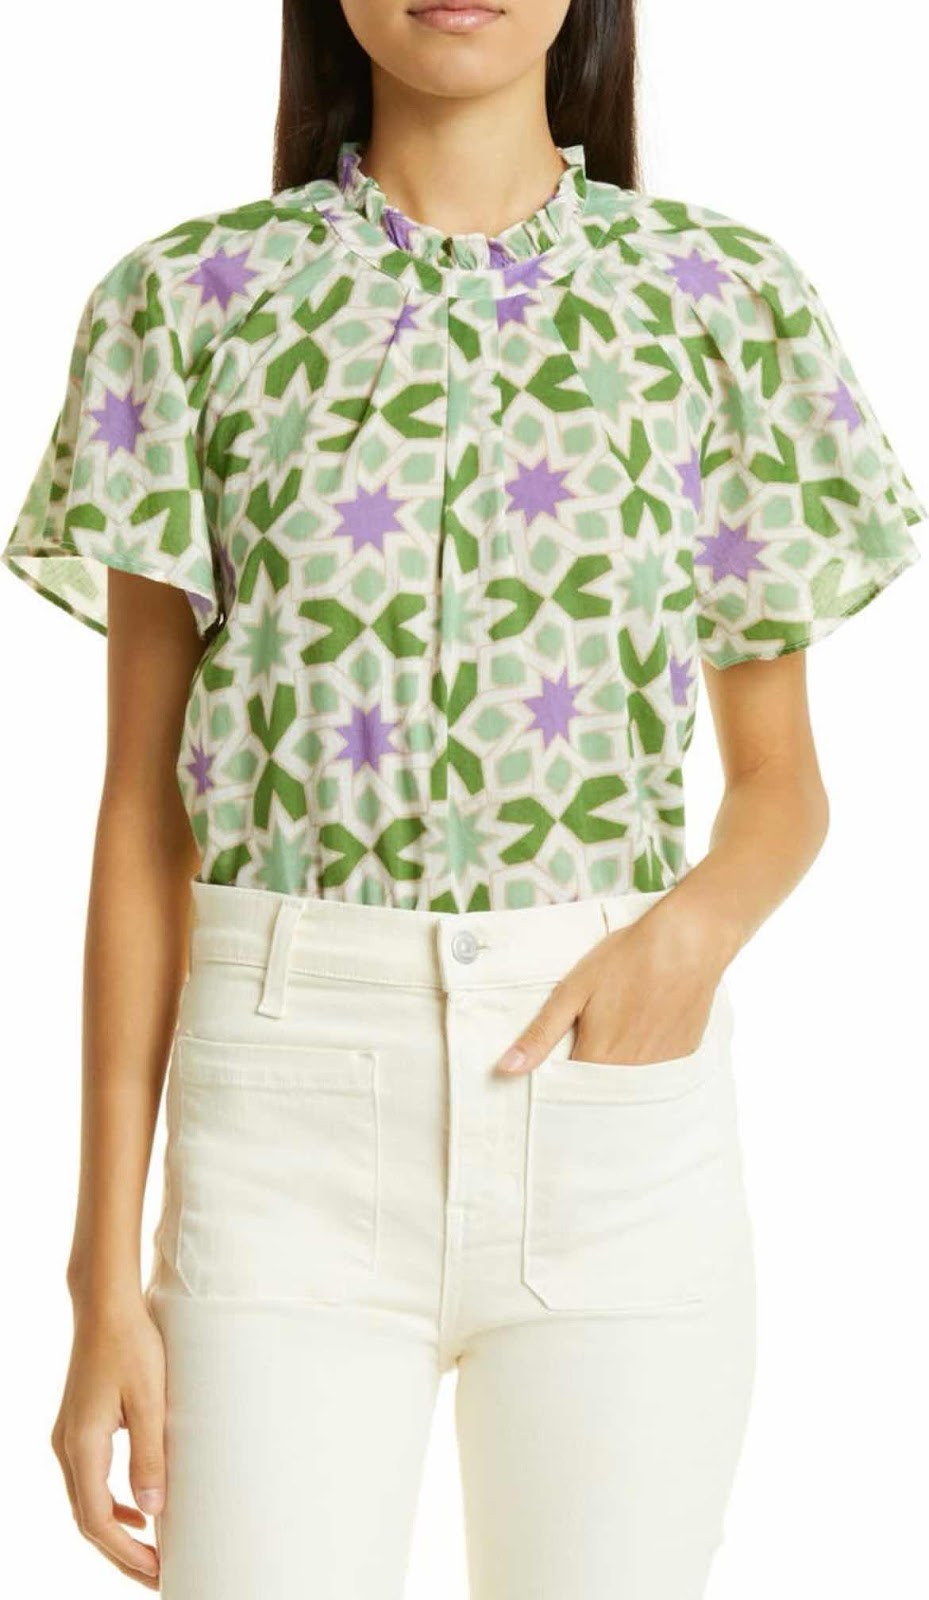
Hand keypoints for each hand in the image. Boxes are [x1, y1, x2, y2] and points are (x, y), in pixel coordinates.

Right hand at [50, 1294, 165, 1586]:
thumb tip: (153, 1513)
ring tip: (150, 1552)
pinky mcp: (79, 1425)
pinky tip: (137, 1508)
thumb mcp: (151, 1400)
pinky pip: (90, 1479)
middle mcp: (67, 1446)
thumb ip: (150, 1456)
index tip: (157, 1572)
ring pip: (87, 1501)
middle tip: (157, 1576)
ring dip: (116, 1530)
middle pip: (88, 1519)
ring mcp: (69, 1436)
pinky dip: (111, 1503)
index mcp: (82, 1446)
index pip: (97, 1520)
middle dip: (121, 1552)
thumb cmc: (132, 1345)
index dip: (126, 1552)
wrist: (106, 1305)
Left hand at [494, 899, 726, 1075]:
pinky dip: (645, 1067)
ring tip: (617, 1037)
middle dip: (586, 1084)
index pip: (568, 1093)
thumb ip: (540, 1034)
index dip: (557, 1083)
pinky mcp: (682, 1059)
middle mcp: (629, 1074)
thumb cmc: (627, 960)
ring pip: (627, 1088)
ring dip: (616, 1076)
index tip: (553, 1072)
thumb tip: (506, 1069)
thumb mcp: (572, 991)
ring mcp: (660, 1069)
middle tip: (586, 1050)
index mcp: (597, 1059)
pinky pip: (656, 1077)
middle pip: (599, 1094)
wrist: (686, 943)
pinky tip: (644, 1035)